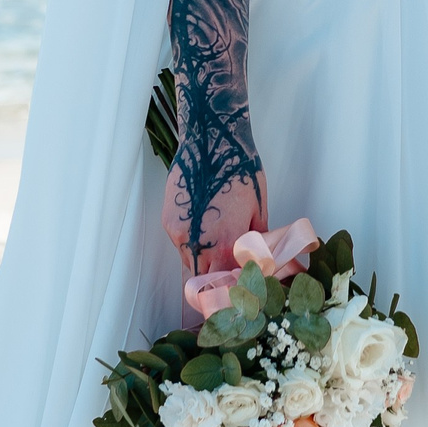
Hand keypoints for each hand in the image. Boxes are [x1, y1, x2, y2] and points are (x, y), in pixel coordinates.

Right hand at [162, 163, 269, 278]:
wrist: (212, 143)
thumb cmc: (240, 172)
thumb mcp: (258, 209)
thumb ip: (256, 241)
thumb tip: (258, 259)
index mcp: (226, 244)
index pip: (227, 282)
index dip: (234, 283)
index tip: (239, 281)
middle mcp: (199, 244)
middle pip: (205, 278)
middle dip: (216, 278)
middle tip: (227, 269)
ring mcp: (180, 234)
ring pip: (190, 263)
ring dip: (203, 261)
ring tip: (216, 243)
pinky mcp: (169, 223)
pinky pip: (180, 244)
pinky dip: (192, 243)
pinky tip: (204, 225)